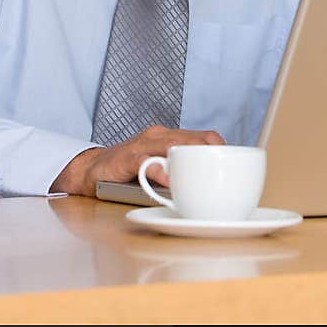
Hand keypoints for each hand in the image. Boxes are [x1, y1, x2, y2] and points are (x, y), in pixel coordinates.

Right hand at [51, 124, 225, 196]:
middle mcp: (159, 136)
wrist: (92, 170)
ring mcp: (143, 145)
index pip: (202, 136)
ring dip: (189, 159)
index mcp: (171, 138)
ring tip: (203, 173)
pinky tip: (170, 180)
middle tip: (225, 168)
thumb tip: (213, 191)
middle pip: (191, 138)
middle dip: (210, 152)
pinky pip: (146, 161)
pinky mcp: (127, 158)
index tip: (235, 162)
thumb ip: (182, 173)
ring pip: (172, 145)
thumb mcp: (161, 169)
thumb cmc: (130, 173)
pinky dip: (159, 170)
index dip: (220, 147)